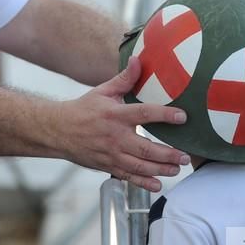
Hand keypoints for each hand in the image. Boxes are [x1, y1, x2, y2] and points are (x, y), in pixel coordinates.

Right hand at [61, 56, 189, 191]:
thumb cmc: (84, 109)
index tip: (182, 117)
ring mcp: (111, 154)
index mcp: (115, 115)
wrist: (58, 131)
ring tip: (177, 168)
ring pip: (139, 166)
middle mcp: (115, 137)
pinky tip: (157, 185)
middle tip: (186, 155)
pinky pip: (128, 176)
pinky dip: (143, 183)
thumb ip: (124, 78)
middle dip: (168, 154)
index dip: (164, 115)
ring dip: (161, 169)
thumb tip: (138, 59)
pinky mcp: (108, 166)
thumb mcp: (103, 91)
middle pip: (145, 148)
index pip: (143, 114)